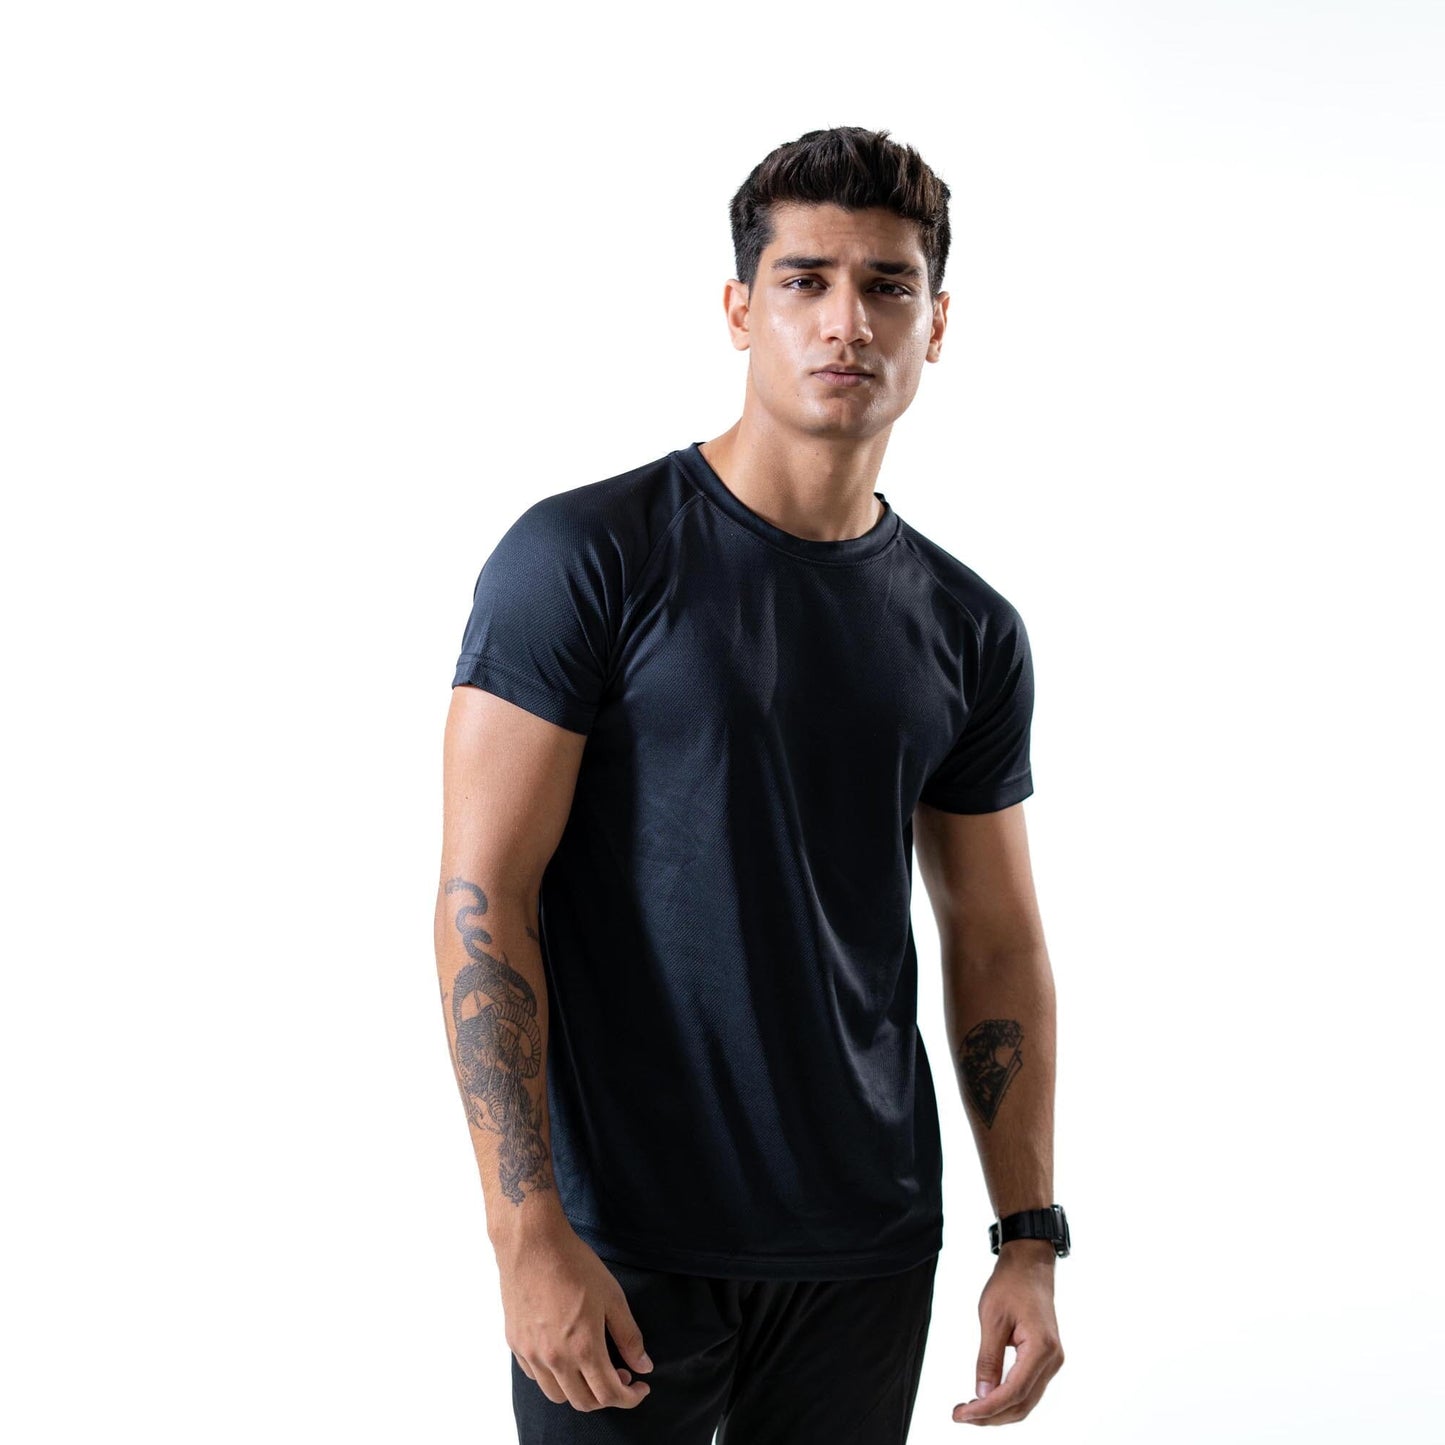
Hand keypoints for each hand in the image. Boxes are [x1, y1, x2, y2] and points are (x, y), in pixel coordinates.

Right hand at [496, 1215, 654, 1412]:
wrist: (533, 1244)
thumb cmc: (575, 1265)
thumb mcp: (613, 1297)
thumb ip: (629, 1336)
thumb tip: (643, 1366)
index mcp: (583, 1348)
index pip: (609, 1395)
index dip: (630, 1398)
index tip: (641, 1386)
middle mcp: (554, 1359)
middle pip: (584, 1402)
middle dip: (608, 1397)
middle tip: (622, 1376)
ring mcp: (531, 1353)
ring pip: (557, 1395)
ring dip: (580, 1391)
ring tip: (593, 1367)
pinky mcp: (516, 1343)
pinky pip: (536, 1376)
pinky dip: (555, 1377)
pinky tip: (566, 1356)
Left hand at [953, 1241, 1063, 1424]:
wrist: (1030, 1265)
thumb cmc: (1011, 1284)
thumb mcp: (992, 1319)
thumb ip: (988, 1359)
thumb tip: (982, 1395)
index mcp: (1041, 1349)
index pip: (1013, 1393)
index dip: (986, 1409)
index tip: (962, 1415)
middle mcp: (1052, 1360)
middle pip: (1022, 1404)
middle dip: (991, 1416)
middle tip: (962, 1416)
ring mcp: (1052, 1361)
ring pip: (1027, 1401)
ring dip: (999, 1411)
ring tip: (971, 1410)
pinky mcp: (1046, 1359)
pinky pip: (1028, 1388)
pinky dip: (1008, 1398)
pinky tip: (988, 1398)